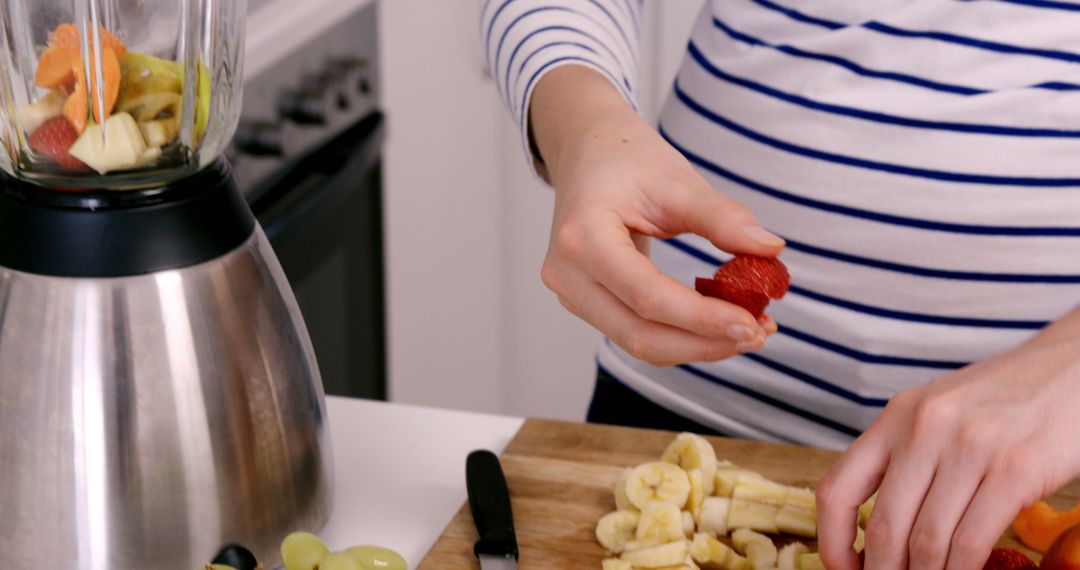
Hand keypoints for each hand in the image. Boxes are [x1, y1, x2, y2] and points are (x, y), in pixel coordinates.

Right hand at [529, 65, 783, 365]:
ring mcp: (572, 294)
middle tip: (759, 333)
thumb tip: (771, 250)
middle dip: (703, 343)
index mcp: (584, 238)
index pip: (647, 296)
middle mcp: (568, 275)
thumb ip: (722, 217)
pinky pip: (635, 332)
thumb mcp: (678, 180)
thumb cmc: (628, 161)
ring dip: (695, 346)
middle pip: (639, 334)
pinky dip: (680, 336)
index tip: (753, 323)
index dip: (701, 318)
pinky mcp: (586, 303)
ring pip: (637, 342)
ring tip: (748, 330)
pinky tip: (717, 324)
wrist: (588, 153)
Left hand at [816, 329, 1079, 568]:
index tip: (843, 568)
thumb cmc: (1004, 399)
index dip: (831, 541)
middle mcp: (923, 428)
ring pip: (927, 541)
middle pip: (883, 526)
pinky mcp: (1015, 469)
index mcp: (895, 416)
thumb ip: (905, 458)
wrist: (1073, 368)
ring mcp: (969, 447)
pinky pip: (971, 541)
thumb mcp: (938, 413)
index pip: (837, 489)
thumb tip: (876, 529)